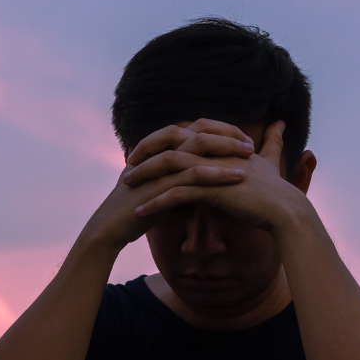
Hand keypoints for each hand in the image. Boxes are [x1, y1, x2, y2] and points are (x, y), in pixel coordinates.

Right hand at [81, 120, 254, 249]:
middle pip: (197, 131)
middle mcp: (158, 152)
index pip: (193, 131)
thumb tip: (199, 181)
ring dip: (226, 149)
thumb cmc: (134, 212)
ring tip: (250, 155)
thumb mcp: (159, 190)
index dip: (218, 133)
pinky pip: (191, 173)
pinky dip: (216, 172)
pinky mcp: (159, 183)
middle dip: (226, 135)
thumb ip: (176, 181)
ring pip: (197, 147)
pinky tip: (236, 176)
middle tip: (250, 144)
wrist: (110, 228)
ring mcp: (157, 165)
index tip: (242, 141)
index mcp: (159, 150)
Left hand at [123, 121, 308, 232]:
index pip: (183, 134)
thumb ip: (271, 142)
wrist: (286, 211)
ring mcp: (212, 168)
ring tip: (125, 187)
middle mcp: (213, 151)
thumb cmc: (275, 190)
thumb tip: (279, 123)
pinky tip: (139, 213)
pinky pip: (175, 194)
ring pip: (168, 166)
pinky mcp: (211, 189)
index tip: (145, 152)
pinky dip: (155, 203)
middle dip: (145, 154)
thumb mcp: (269, 160)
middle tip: (127, 166)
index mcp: (220, 143)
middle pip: (169, 144)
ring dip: (144, 177)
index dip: (162, 141)